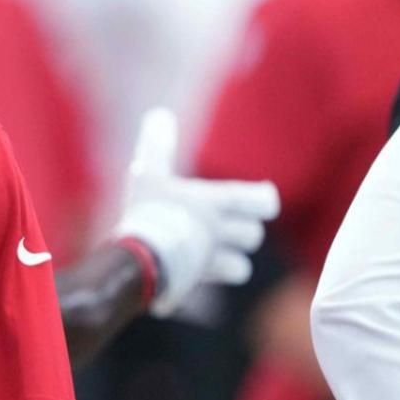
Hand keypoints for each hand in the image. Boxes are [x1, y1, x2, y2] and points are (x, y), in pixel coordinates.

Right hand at [111, 107, 279, 316]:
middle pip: (253, 235)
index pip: (265, 203)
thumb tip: (160, 114)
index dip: (262, 201)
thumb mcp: (147, 172)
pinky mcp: (197, 284)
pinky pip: (213, 285)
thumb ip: (156, 145)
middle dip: (242, 232)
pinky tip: (192, 275)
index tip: (252, 200)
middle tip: (223, 227)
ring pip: (242, 265)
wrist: (135, 257)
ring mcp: (212, 262)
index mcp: (217, 203)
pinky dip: (208, 280)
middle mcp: (221, 233)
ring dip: (232, 260)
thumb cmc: (146, 210)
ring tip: (211, 255)